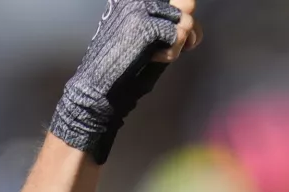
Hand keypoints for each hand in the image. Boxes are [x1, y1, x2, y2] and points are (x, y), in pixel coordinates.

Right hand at [49, 0, 201, 164]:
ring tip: (151, 55)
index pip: (177, 2)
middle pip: (186, 10)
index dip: (182, 23)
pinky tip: (150, 58)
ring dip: (175, 47)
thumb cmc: (124, 67)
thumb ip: (171, 22)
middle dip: (183, 36)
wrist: (98, 86)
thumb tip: (191, 4)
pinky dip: (171, 54)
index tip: (174, 39)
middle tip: (161, 52)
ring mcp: (138, 7)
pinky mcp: (144, 25)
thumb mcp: (153, 40)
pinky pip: (179, 36)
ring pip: (185, 22)